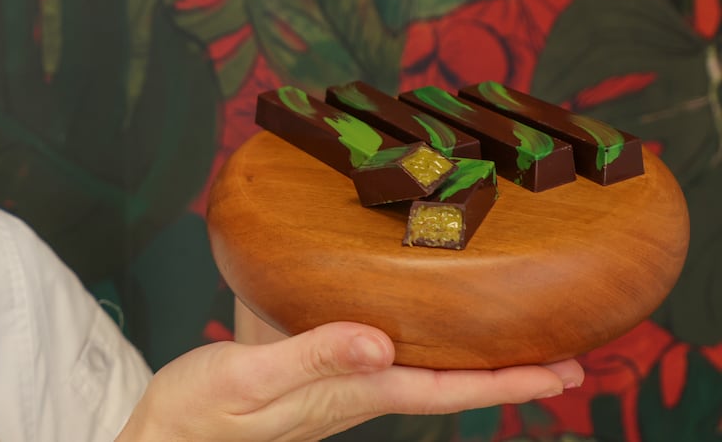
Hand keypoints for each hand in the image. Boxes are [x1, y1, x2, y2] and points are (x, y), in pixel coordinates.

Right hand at [115, 321, 582, 441]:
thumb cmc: (202, 412)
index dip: (510, 380)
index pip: (448, 391)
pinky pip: (376, 346)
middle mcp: (356, 389)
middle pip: (448, 380)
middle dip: (508, 368)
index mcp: (351, 392)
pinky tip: (406, 304)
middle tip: (568, 349)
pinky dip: (407, 326)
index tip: (567, 369)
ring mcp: (336, 381)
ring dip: (465, 349)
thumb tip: (381, 340)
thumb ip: (313, 355)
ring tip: (505, 323)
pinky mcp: (311, 366)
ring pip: (418, 363)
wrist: (163, 432)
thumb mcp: (251, 377)